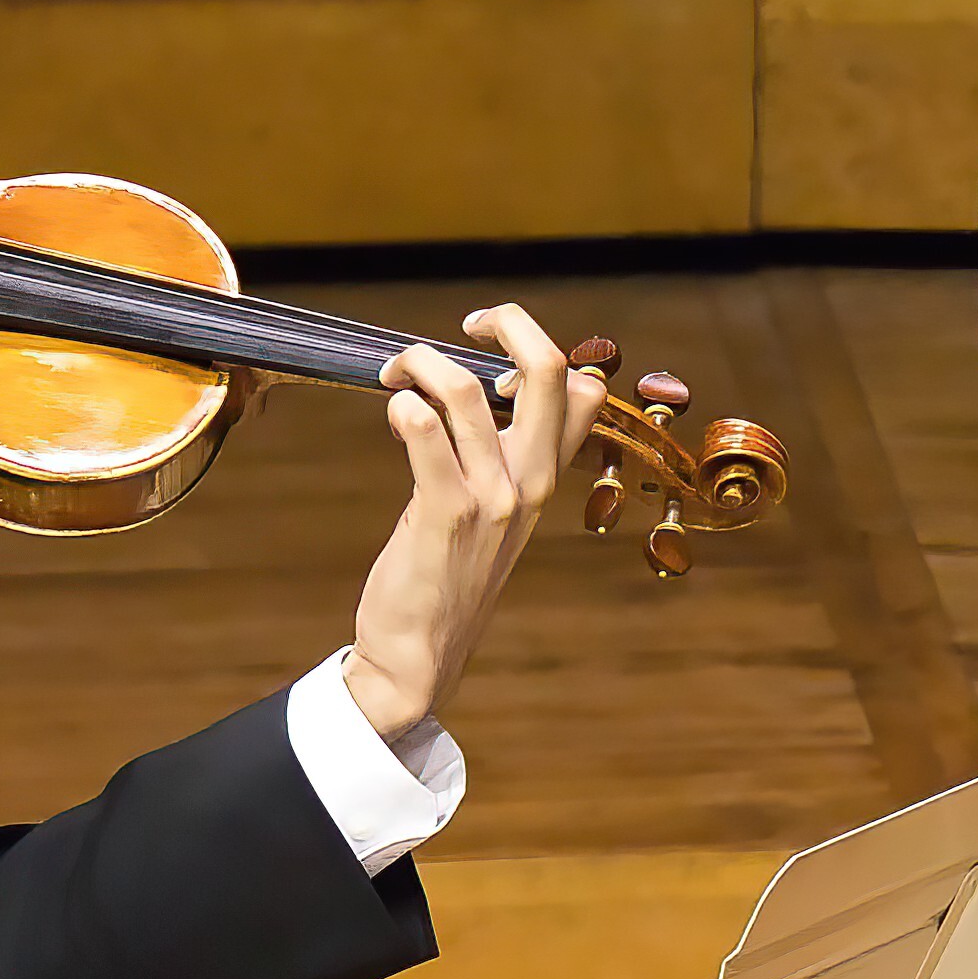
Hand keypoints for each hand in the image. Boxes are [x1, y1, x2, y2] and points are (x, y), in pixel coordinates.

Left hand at [339, 299, 599, 749]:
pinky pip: (423, 432)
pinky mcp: (444, 513)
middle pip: (549, 371)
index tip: (491, 356)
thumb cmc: (447, 577)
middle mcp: (529, 483)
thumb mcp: (493, 515)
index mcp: (544, 479)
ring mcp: (491, 499)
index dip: (539, 354)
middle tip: (470, 325)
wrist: (419, 654)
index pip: (584, 393)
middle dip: (511, 324)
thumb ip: (501, 460)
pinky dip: (402, 406)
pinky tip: (392, 414)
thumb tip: (489, 397)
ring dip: (420, 362)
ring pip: (465, 389)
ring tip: (395, 373)